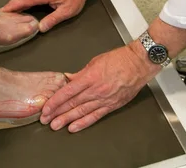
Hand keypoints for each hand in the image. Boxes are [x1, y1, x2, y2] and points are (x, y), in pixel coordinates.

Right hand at [0, 0, 89, 31]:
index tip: (2, 12)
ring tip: (7, 12)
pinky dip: (21, 0)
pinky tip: (20, 7)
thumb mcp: (66, 11)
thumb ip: (52, 19)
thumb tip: (40, 28)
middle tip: (0, 14)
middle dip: (10, 5)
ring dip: (15, 2)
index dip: (12, 6)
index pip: (24, 0)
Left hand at [40, 44, 159, 132]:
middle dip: (57, 112)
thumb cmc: (120, 58)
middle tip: (46, 119)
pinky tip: (74, 127)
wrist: (139, 63)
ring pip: (82, 112)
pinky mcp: (112, 105)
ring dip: (67, 119)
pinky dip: (84, 122)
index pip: (68, 92)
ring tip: (56, 125)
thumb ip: (81, 73)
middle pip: (73, 103)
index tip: (46, 107)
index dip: (55, 101)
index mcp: (91, 76)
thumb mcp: (96, 61)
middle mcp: (97, 90)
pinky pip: (96, 116)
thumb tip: (69, 80)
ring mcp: (105, 99)